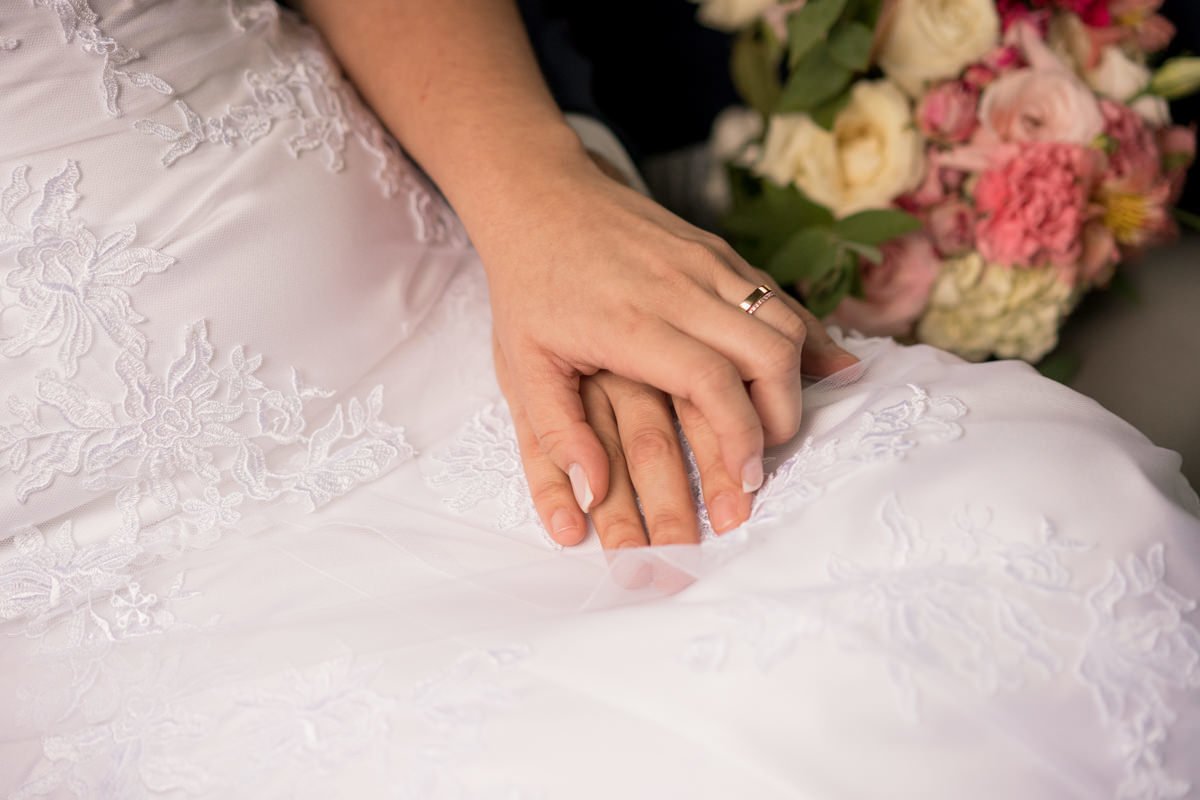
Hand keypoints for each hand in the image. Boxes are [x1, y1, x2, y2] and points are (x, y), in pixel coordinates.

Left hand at [477, 151, 858, 515]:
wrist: (540, 195)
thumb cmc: (530, 284)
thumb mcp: (522, 364)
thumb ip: (557, 434)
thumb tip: (588, 497)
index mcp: (632, 323)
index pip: (712, 382)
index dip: (741, 435)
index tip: (746, 478)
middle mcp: (680, 287)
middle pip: (767, 352)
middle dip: (780, 415)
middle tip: (762, 457)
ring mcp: (706, 262)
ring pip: (784, 320)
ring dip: (795, 377)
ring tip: (775, 420)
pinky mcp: (718, 250)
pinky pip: (778, 294)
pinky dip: (806, 333)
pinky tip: (824, 365)